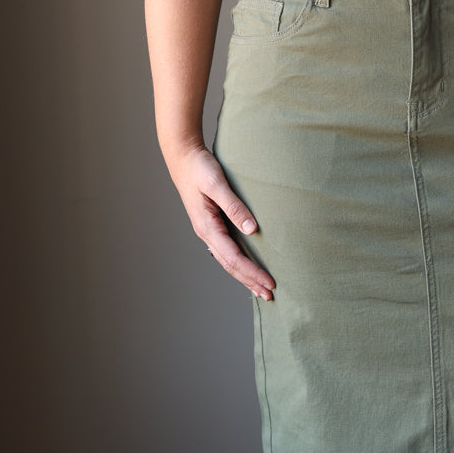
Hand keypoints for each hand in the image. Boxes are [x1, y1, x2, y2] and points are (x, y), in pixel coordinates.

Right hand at [168, 144, 275, 299]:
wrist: (183, 156)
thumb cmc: (199, 168)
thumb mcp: (217, 184)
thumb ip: (234, 206)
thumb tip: (252, 229)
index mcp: (207, 227)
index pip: (234, 258)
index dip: (253, 272)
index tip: (270, 282)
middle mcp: (206, 233)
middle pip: (231, 266)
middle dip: (250, 281)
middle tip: (270, 296)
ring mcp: (208, 230)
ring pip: (228, 261)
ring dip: (245, 276)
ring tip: (261, 289)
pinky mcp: (212, 225)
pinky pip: (227, 250)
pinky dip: (239, 263)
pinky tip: (247, 268)